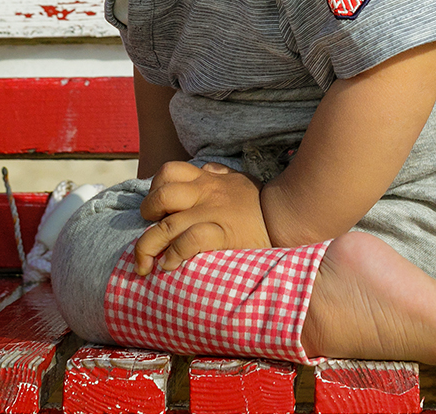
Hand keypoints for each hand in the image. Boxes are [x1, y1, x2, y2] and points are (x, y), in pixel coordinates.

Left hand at [133, 161, 268, 273]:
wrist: (289, 216)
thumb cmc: (262, 203)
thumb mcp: (239, 180)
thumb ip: (220, 174)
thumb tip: (207, 169)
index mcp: (208, 180)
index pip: (169, 172)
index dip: (154, 188)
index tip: (155, 207)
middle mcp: (206, 194)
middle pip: (160, 197)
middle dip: (146, 215)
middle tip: (147, 231)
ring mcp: (212, 214)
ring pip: (166, 225)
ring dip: (148, 246)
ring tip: (145, 264)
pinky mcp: (222, 235)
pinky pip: (189, 242)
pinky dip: (173, 255)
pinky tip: (170, 266)